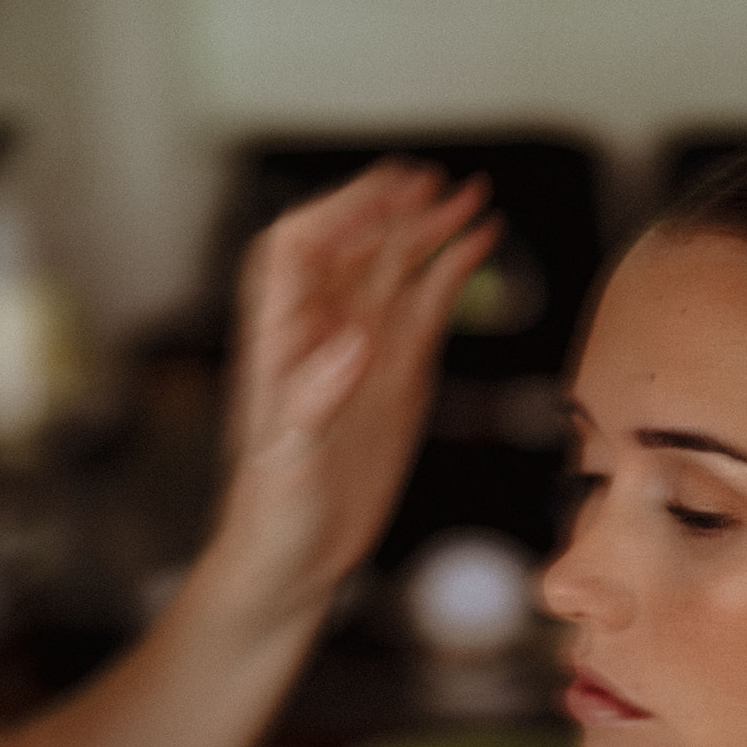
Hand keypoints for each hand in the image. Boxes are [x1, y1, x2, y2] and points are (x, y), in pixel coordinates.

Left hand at [218, 158, 501, 626]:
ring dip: (430, 232)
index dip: (341, 211)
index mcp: (280, 339)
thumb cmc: (270, 513)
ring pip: (396, 271)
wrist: (293, 561)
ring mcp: (363, 353)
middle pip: (357, 246)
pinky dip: (451, 276)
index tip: (386, 194)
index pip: (299, 247)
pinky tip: (476, 248)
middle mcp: (321, 334)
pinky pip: (426, 312)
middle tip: (440, 185)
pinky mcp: (396, 381)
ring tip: (472, 201)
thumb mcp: (285, 460)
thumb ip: (313, 398)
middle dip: (396, 210)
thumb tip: (352, 343)